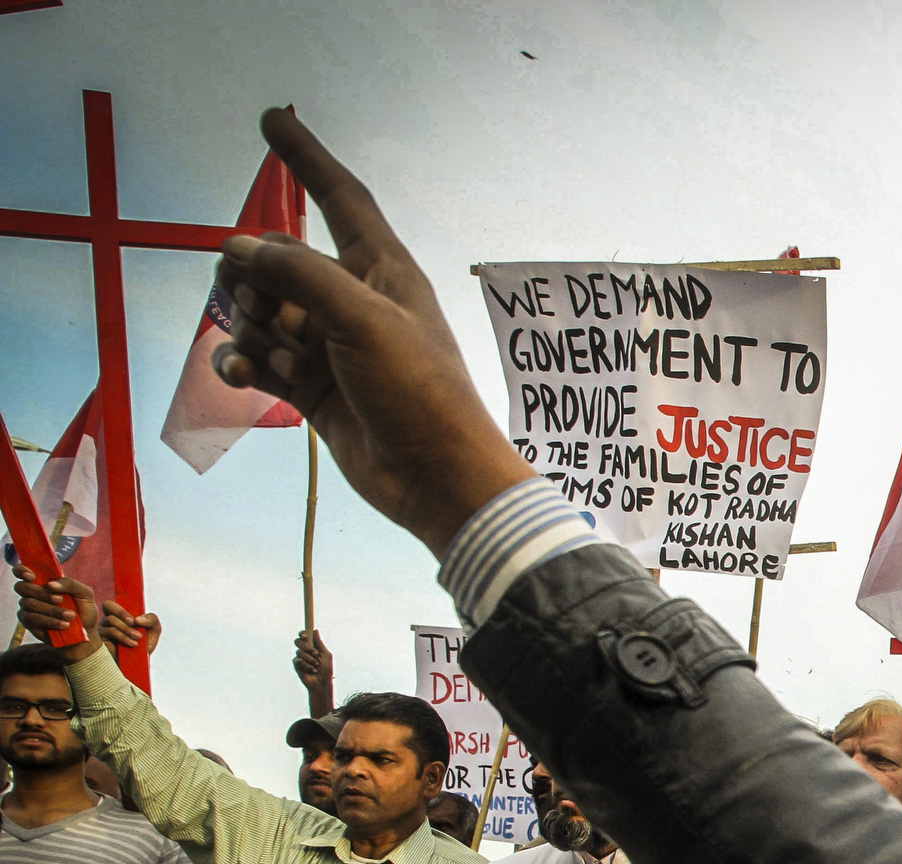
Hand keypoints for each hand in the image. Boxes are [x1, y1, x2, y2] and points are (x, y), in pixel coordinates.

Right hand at [11, 566, 101, 660]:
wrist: (85, 634)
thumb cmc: (84, 610)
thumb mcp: (84, 594)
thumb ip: (70, 584)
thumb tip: (50, 584)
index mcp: (43, 582)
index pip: (21, 571)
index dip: (21, 571)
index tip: (31, 576)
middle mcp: (32, 593)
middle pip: (22, 587)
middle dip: (41, 593)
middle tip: (60, 599)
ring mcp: (27, 608)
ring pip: (29, 603)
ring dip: (52, 610)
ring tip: (70, 616)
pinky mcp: (28, 622)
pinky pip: (32, 618)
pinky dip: (50, 621)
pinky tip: (64, 625)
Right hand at [99, 601, 160, 654]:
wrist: (136, 665)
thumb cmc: (143, 647)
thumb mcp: (153, 631)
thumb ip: (152, 620)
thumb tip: (138, 619)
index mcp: (119, 616)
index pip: (114, 603)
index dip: (122, 607)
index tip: (135, 620)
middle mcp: (108, 620)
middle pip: (108, 604)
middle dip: (122, 612)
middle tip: (134, 623)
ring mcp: (102, 629)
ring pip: (111, 619)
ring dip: (127, 628)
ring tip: (138, 638)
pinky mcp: (100, 640)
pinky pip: (110, 631)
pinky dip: (124, 636)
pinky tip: (133, 644)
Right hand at [207, 109, 533, 553]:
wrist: (436, 480)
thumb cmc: (419, 394)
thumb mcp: (362, 320)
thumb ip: (298, 275)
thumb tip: (240, 248)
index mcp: (384, 271)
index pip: (341, 198)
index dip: (307, 158)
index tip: (272, 119)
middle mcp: (356, 301)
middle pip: (280, 259)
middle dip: (254, 273)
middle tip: (259, 302)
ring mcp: (332, 345)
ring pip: (264, 310)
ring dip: (247, 324)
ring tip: (262, 351)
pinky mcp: (314, 387)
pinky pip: (260, 357)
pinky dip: (242, 360)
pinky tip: (239, 372)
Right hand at [293, 629, 334, 714]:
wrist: (322, 683)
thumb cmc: (327, 669)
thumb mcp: (326, 655)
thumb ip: (320, 643)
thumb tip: (315, 630)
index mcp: (313, 646)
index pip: (304, 636)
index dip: (302, 633)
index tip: (305, 636)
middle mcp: (305, 650)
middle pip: (298, 641)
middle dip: (307, 647)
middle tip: (315, 653)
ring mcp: (300, 657)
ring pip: (299, 652)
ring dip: (310, 659)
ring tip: (316, 665)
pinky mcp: (296, 665)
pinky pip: (297, 661)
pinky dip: (307, 666)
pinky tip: (313, 670)